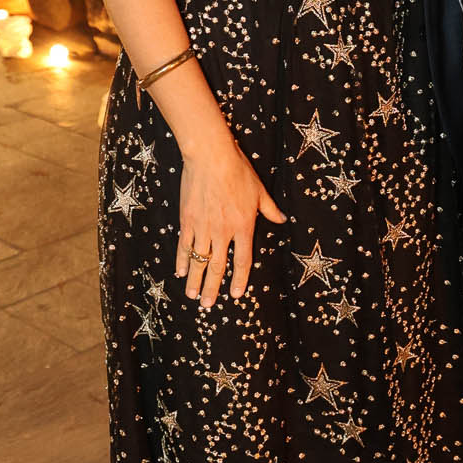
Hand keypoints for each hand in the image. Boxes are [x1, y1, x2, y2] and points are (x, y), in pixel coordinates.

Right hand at [177, 136, 285, 306]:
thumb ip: (270, 210)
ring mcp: (203, 227)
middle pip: (217, 267)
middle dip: (212, 288)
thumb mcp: (259, 191)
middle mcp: (223, 232)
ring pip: (199, 260)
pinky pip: (185, 245)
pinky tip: (180, 271)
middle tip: (208, 305)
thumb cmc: (238, 171)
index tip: (235, 295)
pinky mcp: (188, 220)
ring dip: (195, 280)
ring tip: (192, 296)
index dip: (239, 280)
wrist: (211, 158)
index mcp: (243, 227)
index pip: (242, 261)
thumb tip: (282, 220)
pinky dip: (182, 260)